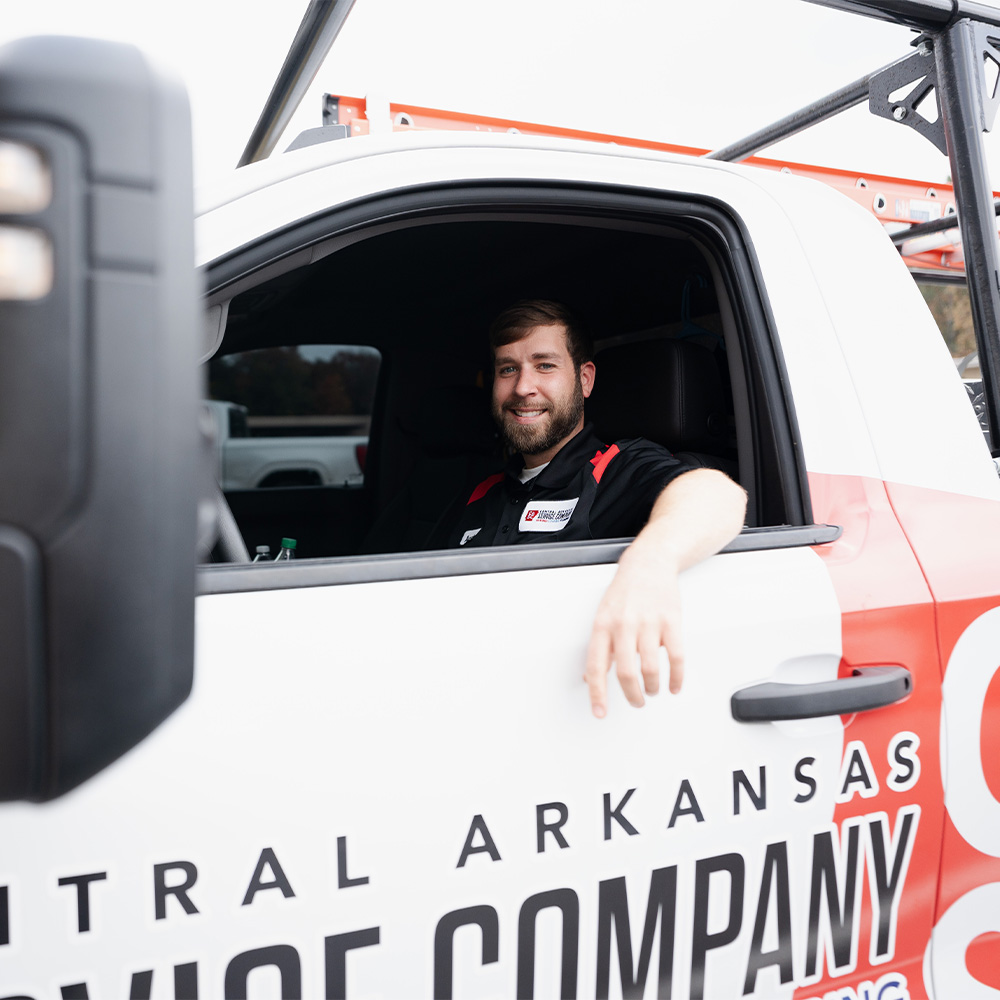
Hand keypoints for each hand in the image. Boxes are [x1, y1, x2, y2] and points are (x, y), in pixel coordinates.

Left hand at [582, 468, 745, 717]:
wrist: (649, 563)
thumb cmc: (624, 591)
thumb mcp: (603, 615)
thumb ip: (600, 647)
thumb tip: (589, 676)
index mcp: (603, 625)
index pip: (596, 667)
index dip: (598, 694)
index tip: (600, 712)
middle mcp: (624, 625)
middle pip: (627, 672)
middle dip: (632, 695)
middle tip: (636, 702)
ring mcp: (649, 623)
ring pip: (651, 668)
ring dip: (653, 687)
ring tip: (653, 691)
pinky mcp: (671, 621)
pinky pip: (676, 657)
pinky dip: (676, 677)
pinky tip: (674, 685)